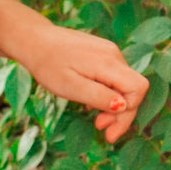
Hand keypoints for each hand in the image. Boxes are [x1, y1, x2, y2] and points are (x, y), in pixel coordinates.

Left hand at [16, 22, 149, 142]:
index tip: (108, 128)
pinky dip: (107, 93)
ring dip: (113, 105)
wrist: (32, 39)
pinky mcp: (101, 52)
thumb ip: (98, 96)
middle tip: (101, 130)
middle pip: (132, 88)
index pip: (138, 88)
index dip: (129, 112)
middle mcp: (113, 54)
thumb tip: (123, 106)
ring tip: (94, 118)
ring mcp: (108, 51)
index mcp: (107, 62)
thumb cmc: (48, 64)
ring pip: (123, 84)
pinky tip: (91, 102)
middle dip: (121, 114)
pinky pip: (113, 77)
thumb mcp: (70, 86)